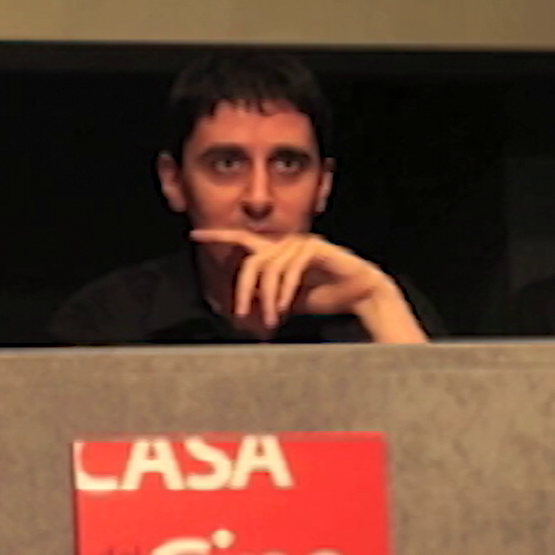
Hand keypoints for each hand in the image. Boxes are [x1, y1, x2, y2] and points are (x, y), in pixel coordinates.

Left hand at [189, 229, 427, 342]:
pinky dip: (284, 291)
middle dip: (243, 289)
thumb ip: (266, 297)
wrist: (359, 294)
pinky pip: (290, 270)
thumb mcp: (287, 299)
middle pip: (252, 262)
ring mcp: (301, 242)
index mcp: (276, 251)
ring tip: (272, 320)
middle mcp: (285, 243)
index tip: (195, 235)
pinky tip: (285, 307)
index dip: (218, 236)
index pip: (242, 240)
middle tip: (240, 314)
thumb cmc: (325, 295)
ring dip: (268, 299)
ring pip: (269, 269)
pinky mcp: (315, 248)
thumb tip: (246, 305)